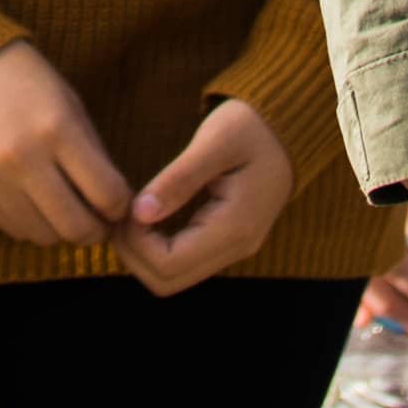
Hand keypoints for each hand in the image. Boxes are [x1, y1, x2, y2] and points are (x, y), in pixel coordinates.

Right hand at [0, 39, 136, 252]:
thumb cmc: (29, 84)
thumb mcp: (71, 107)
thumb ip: (94, 157)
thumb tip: (115, 206)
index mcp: (57, 130)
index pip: (107, 195)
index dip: (120, 207)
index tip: (118, 204)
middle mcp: (23, 158)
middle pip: (76, 227)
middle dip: (96, 231)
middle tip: (98, 222)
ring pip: (44, 236)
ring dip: (61, 230)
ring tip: (64, 211)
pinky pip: (13, 229)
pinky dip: (31, 224)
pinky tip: (34, 203)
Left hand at [120, 96, 293, 294]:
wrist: (287, 127)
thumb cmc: (252, 126)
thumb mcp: (215, 141)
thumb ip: (179, 179)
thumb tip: (139, 213)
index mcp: (235, 226)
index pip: (169, 264)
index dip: (136, 244)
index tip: (125, 208)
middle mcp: (237, 247)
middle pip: (167, 281)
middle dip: (133, 253)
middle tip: (120, 213)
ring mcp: (234, 248)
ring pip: (174, 277)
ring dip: (143, 253)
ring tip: (131, 213)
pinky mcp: (228, 241)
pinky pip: (185, 262)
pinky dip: (157, 248)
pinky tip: (148, 217)